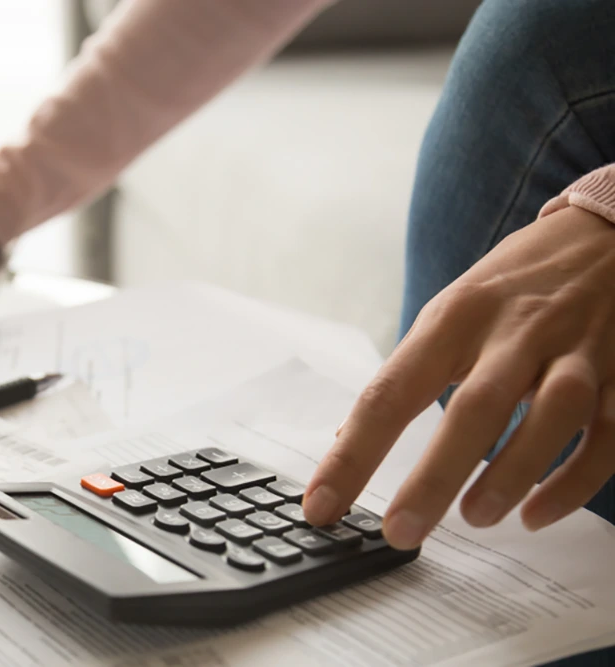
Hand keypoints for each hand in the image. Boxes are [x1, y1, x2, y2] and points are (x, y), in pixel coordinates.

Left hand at [303, 206, 614, 547]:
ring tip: (475, 517)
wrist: (603, 235)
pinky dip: (575, 481)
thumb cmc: (509, 287)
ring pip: (552, 414)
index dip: (353, 454)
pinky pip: (607, 432)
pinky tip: (538, 514)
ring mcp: (576, 350)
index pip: (391, 391)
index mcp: (453, 319)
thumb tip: (347, 438)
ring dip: (512, 473)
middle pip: (474, 406)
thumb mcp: (449, 313)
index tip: (321, 505)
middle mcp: (513, 330)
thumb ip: (408, 375)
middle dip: (435, 476)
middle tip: (402, 531)